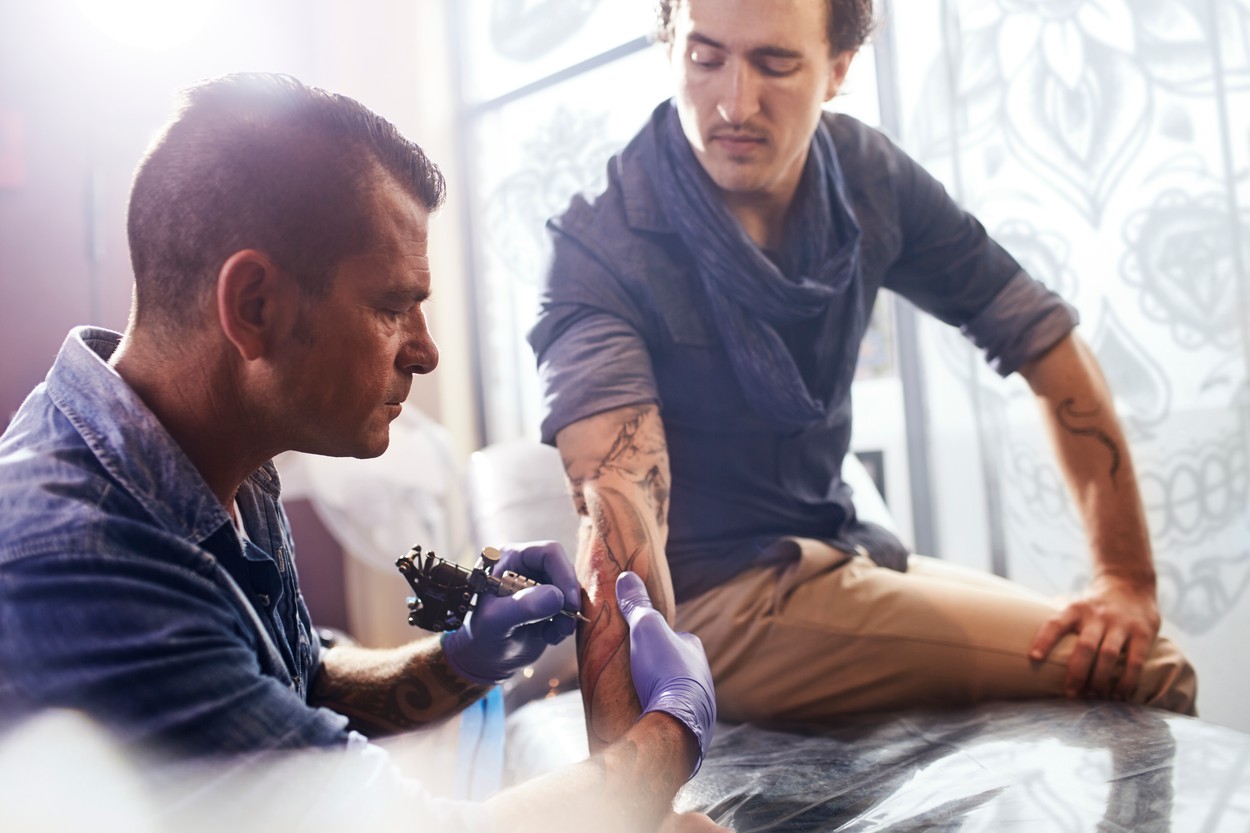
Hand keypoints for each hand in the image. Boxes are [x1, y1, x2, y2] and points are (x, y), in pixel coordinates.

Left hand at [443, 541, 581, 684]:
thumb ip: (522, 607)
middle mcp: (526, 567)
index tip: (569, 603)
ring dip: (567, 615)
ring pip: (569, 590)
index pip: (548, 553)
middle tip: (564, 626)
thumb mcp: (495, 622)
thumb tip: (557, 596)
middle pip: (564, 570)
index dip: (564, 574)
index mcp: (510, 559)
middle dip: (568, 599)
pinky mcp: (548, 603)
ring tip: (553, 635)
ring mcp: (539, 585)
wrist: (484, 661)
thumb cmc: (480, 638)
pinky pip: (569, 607)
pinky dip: (564, 624)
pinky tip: (548, 637)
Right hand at [616, 571, 715, 776]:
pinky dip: (661, 712)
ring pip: (675, 690)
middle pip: (673, 664)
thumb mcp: (646, 628)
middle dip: (656, 667)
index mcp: (694, 649)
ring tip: (636, 695)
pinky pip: (674, 714)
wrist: (677, 722)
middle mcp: (702, 674)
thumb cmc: (664, 670)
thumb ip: (638, 604)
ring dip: (659, 692)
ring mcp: (699, 702)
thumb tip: (627, 576)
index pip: (673, 636)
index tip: (636, 642)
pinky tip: (646, 714)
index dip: (654, 637)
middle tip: (633, 671)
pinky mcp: (691, 726)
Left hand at [1028, 572, 1160, 700]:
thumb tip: (1033, 652)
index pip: (1056, 623)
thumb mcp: (1076, 606)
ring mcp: (1121, 623)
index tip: (1033, 658)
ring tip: (1094, 697)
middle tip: (1071, 694)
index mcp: (1076, 609)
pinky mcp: (1143, 633)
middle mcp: (1097, 615)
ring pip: (1108, 655)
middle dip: (1076, 673)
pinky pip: (1135, 661)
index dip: (1044, 639)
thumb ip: (1060, 624)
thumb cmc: (1095, 605)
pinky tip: (1119, 695)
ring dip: (1100, 680)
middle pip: (1084, 646)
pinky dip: (1127, 681)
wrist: (1130, 583)